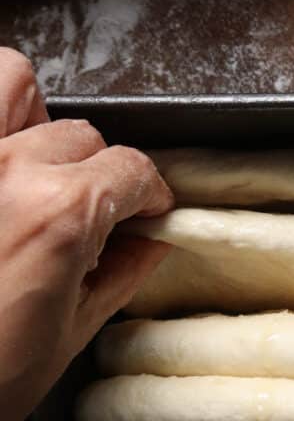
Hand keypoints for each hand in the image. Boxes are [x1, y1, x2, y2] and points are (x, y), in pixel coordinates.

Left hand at [0, 48, 172, 420]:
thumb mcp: (68, 335)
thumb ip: (121, 275)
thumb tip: (152, 244)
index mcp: (59, 216)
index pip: (132, 169)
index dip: (152, 194)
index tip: (150, 211)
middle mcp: (8, 171)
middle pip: (85, 136)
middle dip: (101, 174)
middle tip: (92, 216)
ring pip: (18, 85)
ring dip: (42, 121)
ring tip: (40, 166)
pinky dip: (0, 113)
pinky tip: (5, 159)